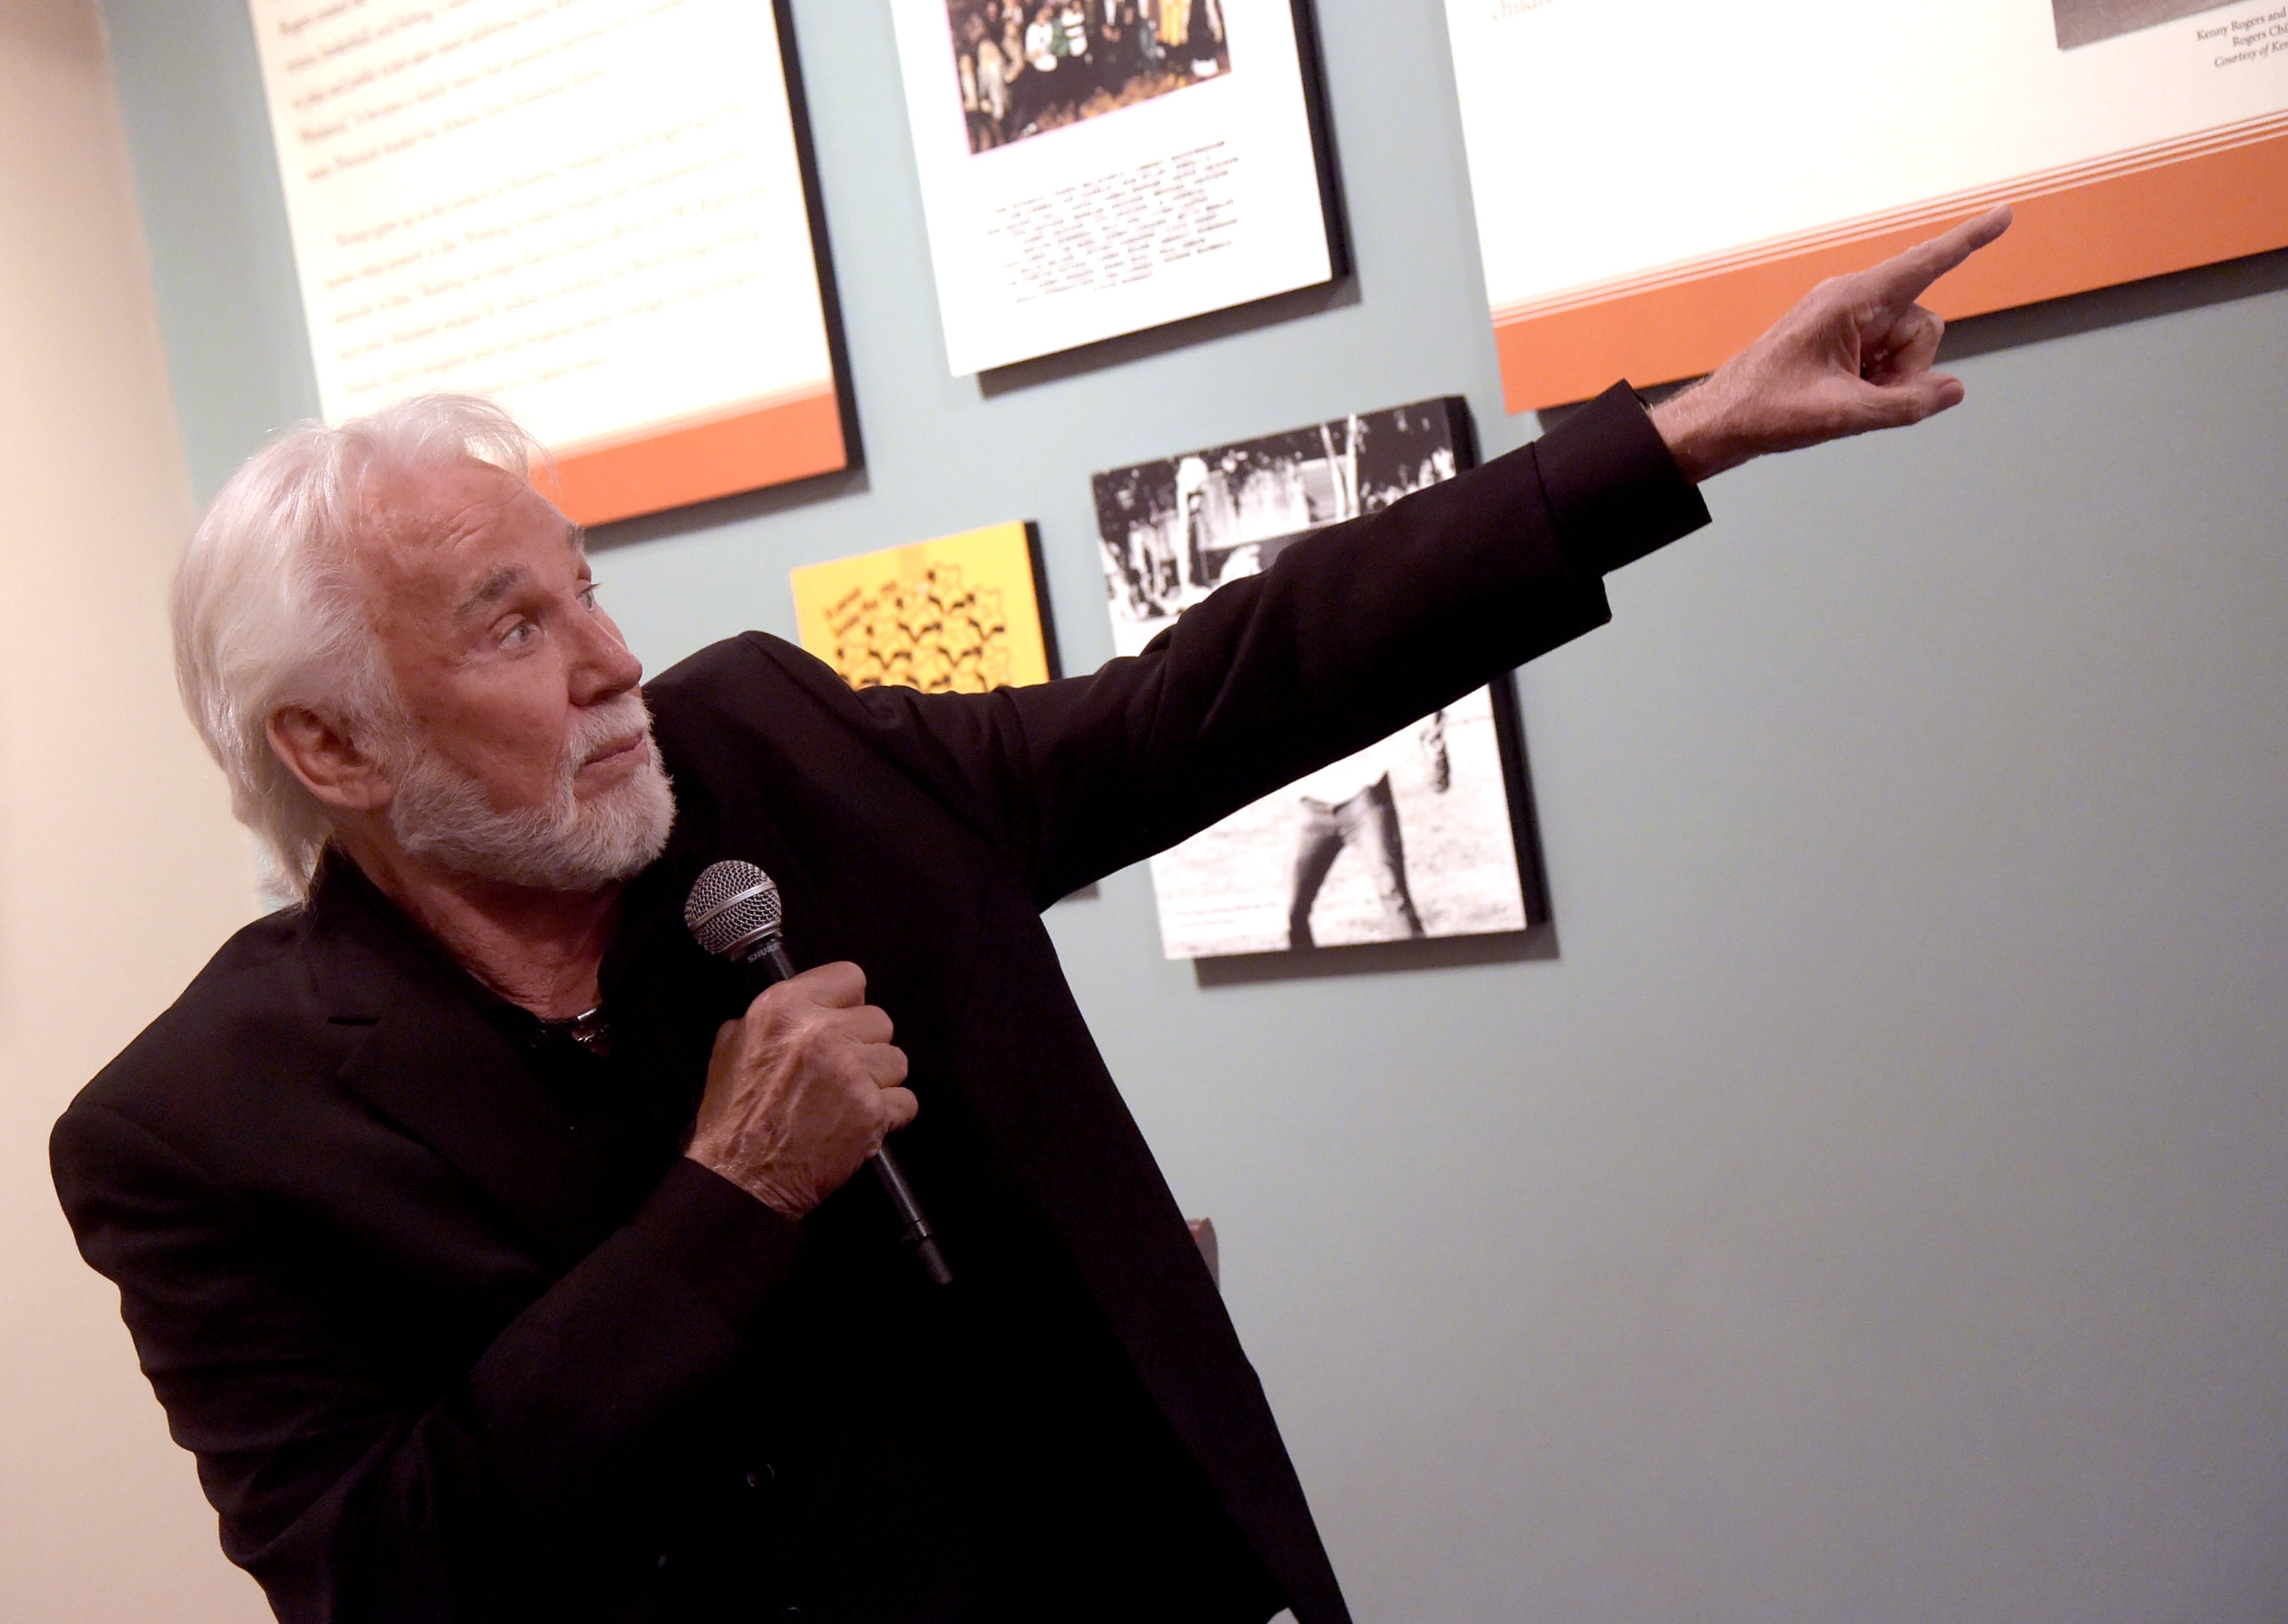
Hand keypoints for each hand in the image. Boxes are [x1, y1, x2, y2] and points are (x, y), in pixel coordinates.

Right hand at [685, 962, 914, 1218]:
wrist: (741, 1180)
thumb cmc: (733, 1120)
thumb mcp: (731, 1048)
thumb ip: (769, 1019)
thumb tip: (803, 1006)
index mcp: (784, 1009)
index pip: (849, 977)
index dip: (848, 1004)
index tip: (842, 1022)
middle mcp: (821, 1033)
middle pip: (879, 1020)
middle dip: (865, 1046)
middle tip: (841, 1072)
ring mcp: (850, 1071)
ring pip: (897, 1060)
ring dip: (879, 1080)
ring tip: (846, 1100)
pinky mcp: (871, 1111)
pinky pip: (906, 1100)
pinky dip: (889, 1115)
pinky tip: (860, 1123)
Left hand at [1651, 205, 2013, 482]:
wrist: (1721, 421)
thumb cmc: (1766, 410)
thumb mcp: (1842, 415)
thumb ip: (1905, 405)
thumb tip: (1953, 390)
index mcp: (1849, 301)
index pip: (1923, 264)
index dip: (1969, 241)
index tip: (2004, 214)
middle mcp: (1852, 301)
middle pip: (1924, 324)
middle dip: (1910, 367)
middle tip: (1864, 396)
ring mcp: (1848, 319)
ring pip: (1909, 345)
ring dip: (1892, 378)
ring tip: (1845, 398)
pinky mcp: (1844, 339)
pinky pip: (1886, 356)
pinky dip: (1877, 381)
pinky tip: (1841, 395)